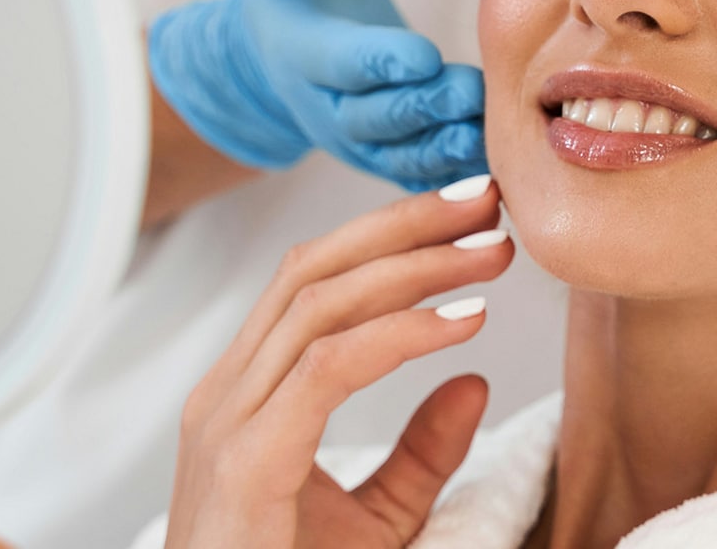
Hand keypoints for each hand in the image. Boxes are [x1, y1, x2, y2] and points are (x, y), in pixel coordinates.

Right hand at [149, 0, 488, 190]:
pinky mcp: (389, 156)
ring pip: (403, 155)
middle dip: (425, 107)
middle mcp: (330, 109)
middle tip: (471, 92)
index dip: (383, 61)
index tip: (425, 56)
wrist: (287, 46)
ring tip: (489, 134)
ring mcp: (360, 141)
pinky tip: (497, 168)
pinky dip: (455, 176)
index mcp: (304, 55)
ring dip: (446, 149)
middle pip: (379, 117)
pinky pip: (421, 174)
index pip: (345, 62)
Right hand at [164, 175, 513, 547]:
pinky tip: (462, 323)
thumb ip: (420, 454)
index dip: (389, 237)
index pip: (312, 282)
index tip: (469, 216)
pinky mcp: (245, 465)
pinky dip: (400, 334)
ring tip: (490, 253)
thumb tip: (474, 383)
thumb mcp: (375, 523)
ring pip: (319, 302)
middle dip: (403, 225)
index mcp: (246, 397)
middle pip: (312, 270)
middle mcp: (226, 397)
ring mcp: (227, 426)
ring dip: (415, 265)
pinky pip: (326, 368)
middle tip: (486, 200)